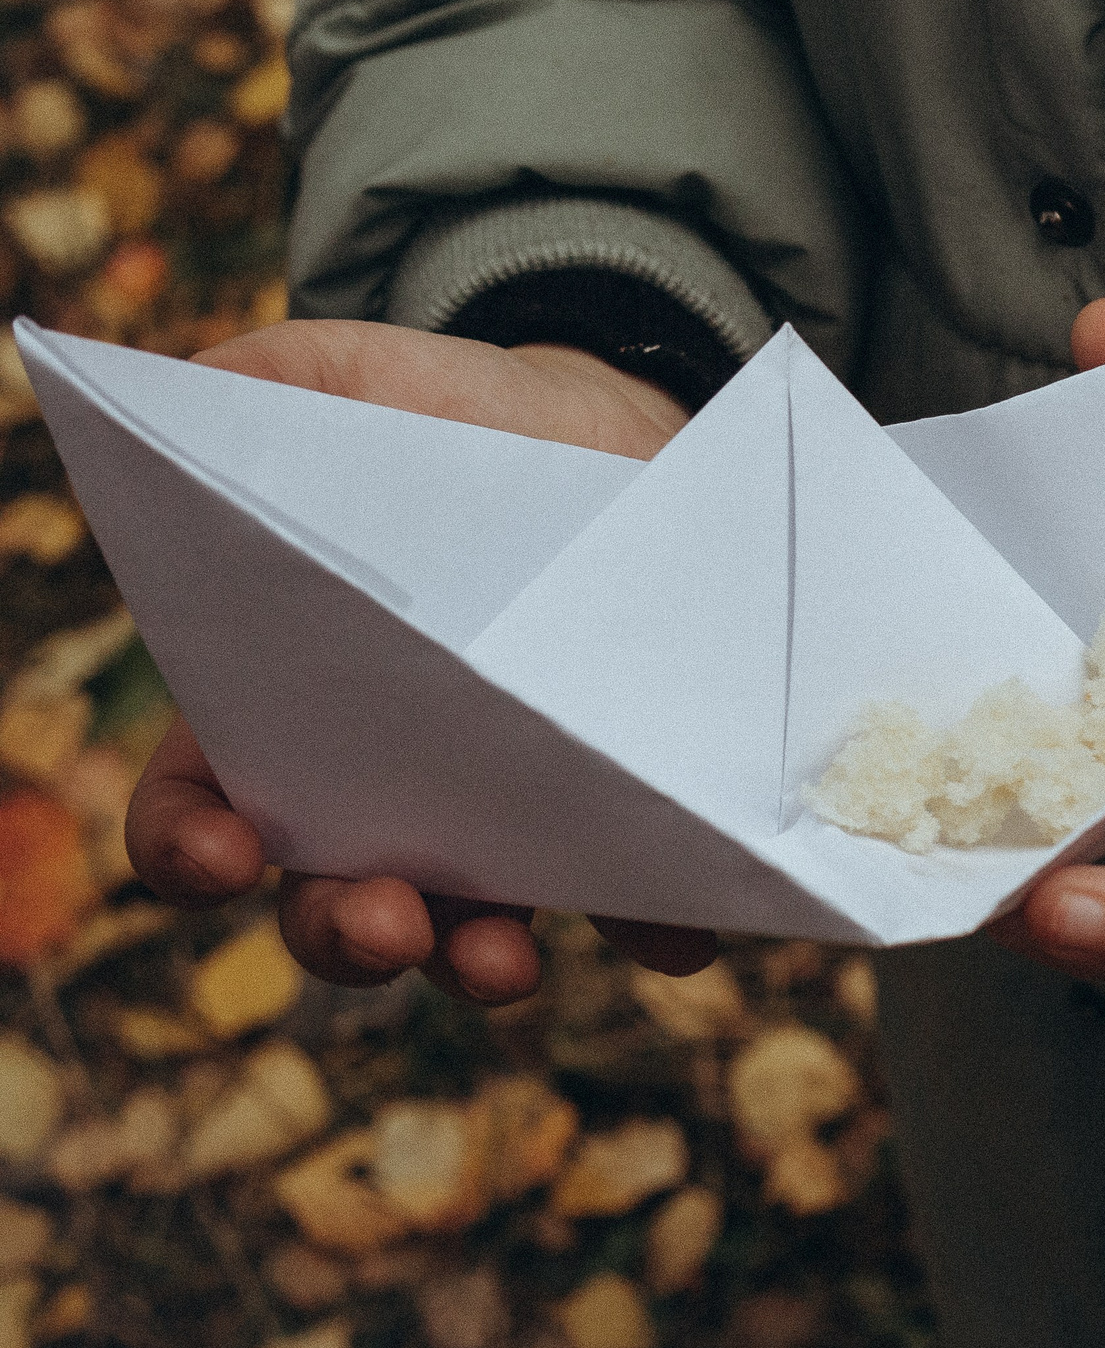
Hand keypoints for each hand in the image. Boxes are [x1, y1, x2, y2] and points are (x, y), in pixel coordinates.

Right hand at [123, 319, 717, 1002]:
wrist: (624, 427)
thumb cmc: (459, 418)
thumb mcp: (351, 382)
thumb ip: (262, 391)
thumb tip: (186, 398)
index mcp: (288, 708)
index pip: (200, 811)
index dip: (191, 848)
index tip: (222, 850)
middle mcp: (392, 790)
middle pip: (334, 904)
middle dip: (346, 935)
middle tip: (386, 922)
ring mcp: (512, 813)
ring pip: (474, 935)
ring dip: (476, 964)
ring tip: (501, 959)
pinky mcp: (629, 811)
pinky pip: (641, 901)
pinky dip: (654, 931)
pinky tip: (674, 931)